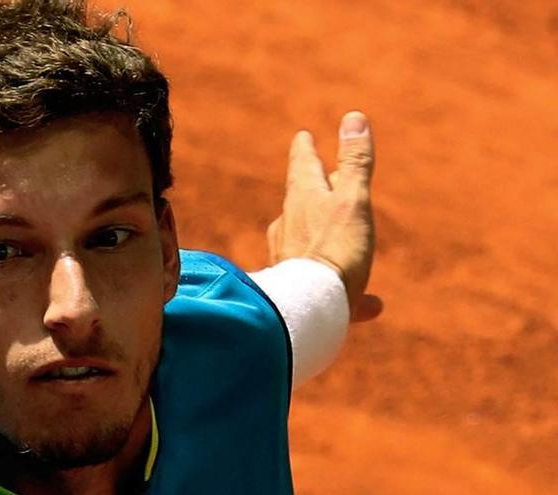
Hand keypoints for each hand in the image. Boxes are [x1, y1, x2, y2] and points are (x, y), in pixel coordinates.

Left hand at [267, 111, 381, 321]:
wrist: (310, 308)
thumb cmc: (335, 250)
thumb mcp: (352, 200)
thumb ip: (355, 163)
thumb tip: (354, 118)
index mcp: (302, 199)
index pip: (302, 164)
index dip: (304, 149)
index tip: (302, 137)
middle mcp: (288, 226)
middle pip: (302, 202)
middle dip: (314, 190)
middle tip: (323, 177)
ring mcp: (289, 260)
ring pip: (310, 243)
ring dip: (328, 238)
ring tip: (347, 241)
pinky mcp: (298, 292)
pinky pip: (325, 287)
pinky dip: (348, 291)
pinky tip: (373, 306)